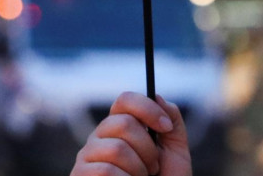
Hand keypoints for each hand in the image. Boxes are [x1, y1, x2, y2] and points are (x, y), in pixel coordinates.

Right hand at [71, 91, 191, 175]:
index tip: (165, 128)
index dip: (147, 109)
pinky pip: (106, 171)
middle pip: (123, 123)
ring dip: (139, 170)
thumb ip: (172, 123)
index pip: (125, 99)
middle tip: (152, 169)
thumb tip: (156, 95)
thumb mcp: (175, 154)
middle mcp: (100, 138)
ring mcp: (87, 158)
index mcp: (120, 127)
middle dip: (148, 149)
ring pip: (117, 149)